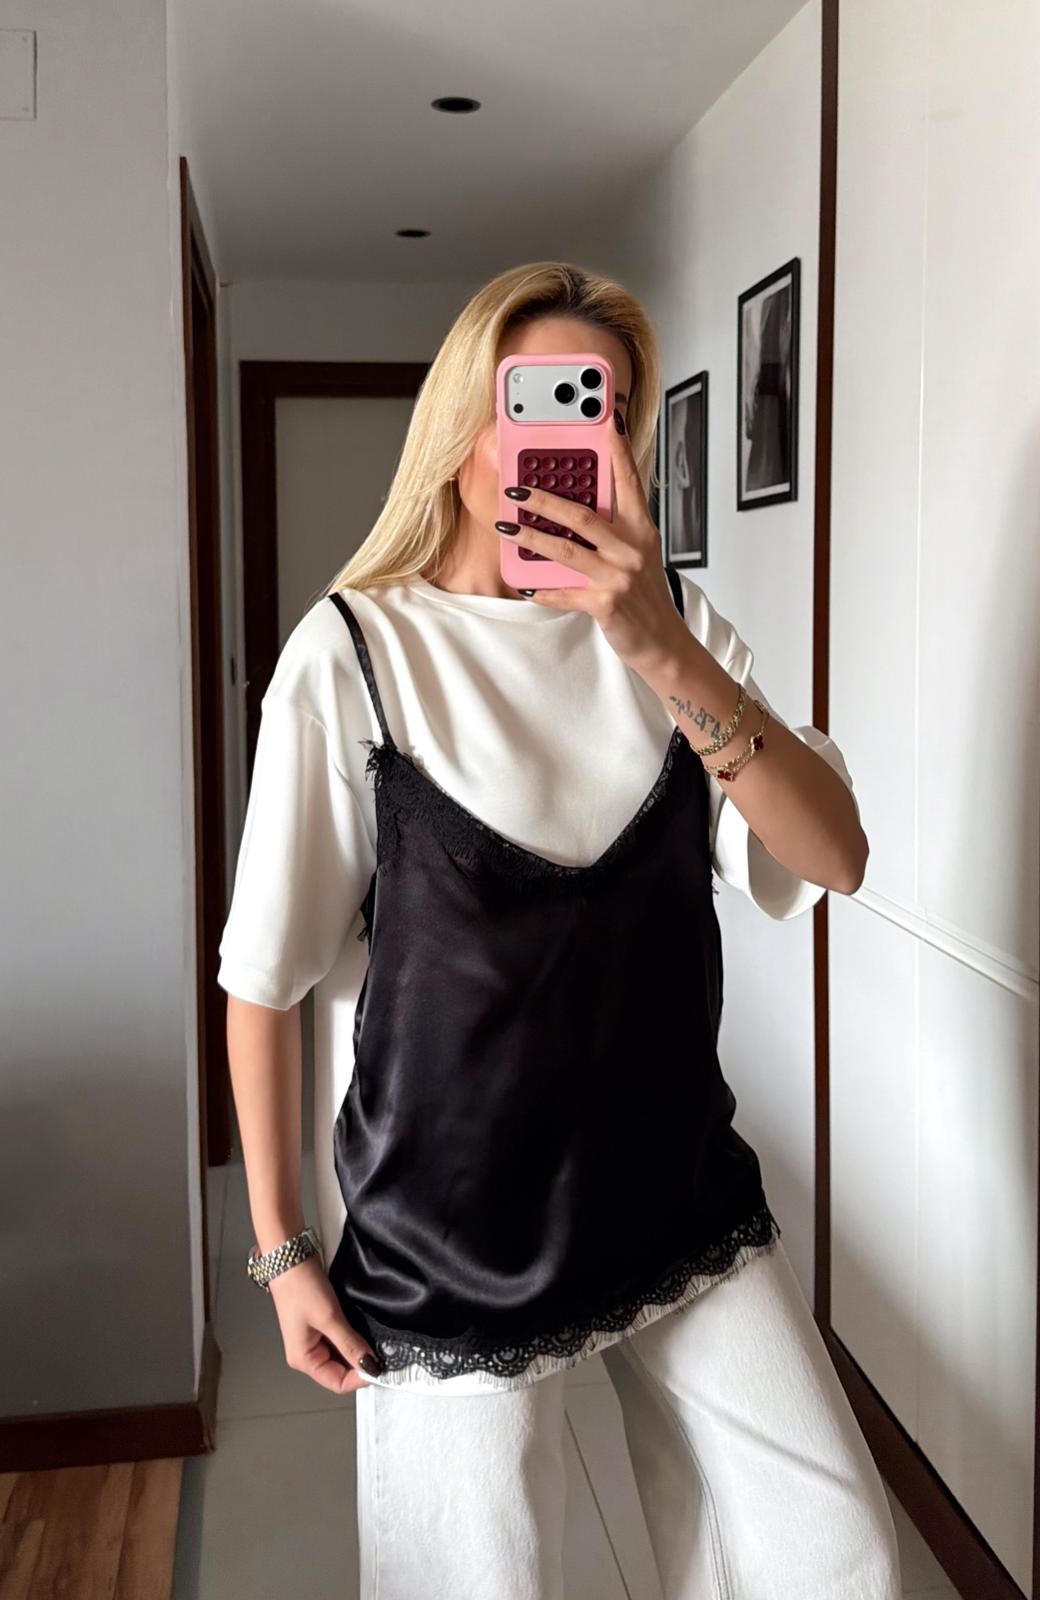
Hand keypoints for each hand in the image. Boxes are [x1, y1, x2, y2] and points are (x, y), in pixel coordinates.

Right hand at [268, 1255, 382, 1394]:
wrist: (289, 1257)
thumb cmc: (300, 1286)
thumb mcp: (329, 1318)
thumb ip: (350, 1344)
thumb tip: (370, 1365)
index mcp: (303, 1359)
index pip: (337, 1382)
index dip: (360, 1377)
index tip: (381, 1366)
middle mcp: (307, 1353)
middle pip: (340, 1370)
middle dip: (361, 1362)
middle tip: (383, 1352)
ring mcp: (313, 1338)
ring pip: (342, 1354)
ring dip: (358, 1349)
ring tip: (375, 1340)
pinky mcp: (319, 1324)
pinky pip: (339, 1339)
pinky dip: (352, 1337)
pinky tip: (364, 1329)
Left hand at [496, 408, 690, 675]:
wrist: (662, 642)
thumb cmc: (645, 596)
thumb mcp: (638, 555)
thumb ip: (613, 531)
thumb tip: (573, 510)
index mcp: (642, 530)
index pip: (628, 483)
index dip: (616, 451)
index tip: (605, 422)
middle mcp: (632, 549)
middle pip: (582, 515)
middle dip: (544, 500)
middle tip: (515, 490)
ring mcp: (618, 577)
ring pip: (566, 550)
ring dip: (530, 537)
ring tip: (505, 527)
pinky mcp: (605, 604)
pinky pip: (564, 592)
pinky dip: (542, 589)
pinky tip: (524, 582)